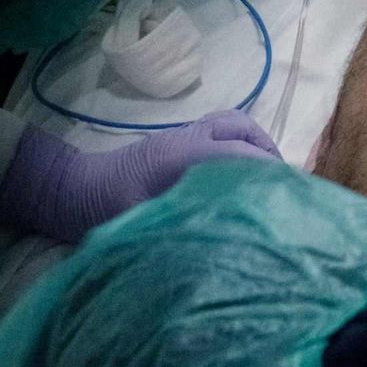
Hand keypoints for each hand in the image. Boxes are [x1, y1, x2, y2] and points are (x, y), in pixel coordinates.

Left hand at [0, 114, 278, 245]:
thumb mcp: (143, 227)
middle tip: (284, 192)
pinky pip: (223, 131)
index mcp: (180, 157)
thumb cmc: (104, 212)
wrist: (73, 191)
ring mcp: (185, 135)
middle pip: (244, 131)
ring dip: (258, 148)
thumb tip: (230, 241)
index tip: (293, 200)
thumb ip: (184, 227)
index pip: (240, 156)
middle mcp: (188, 138)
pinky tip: (246, 177)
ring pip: (236, 125)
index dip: (270, 176)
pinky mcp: (181, 141)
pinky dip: (243, 147)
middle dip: (270, 157)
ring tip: (270, 182)